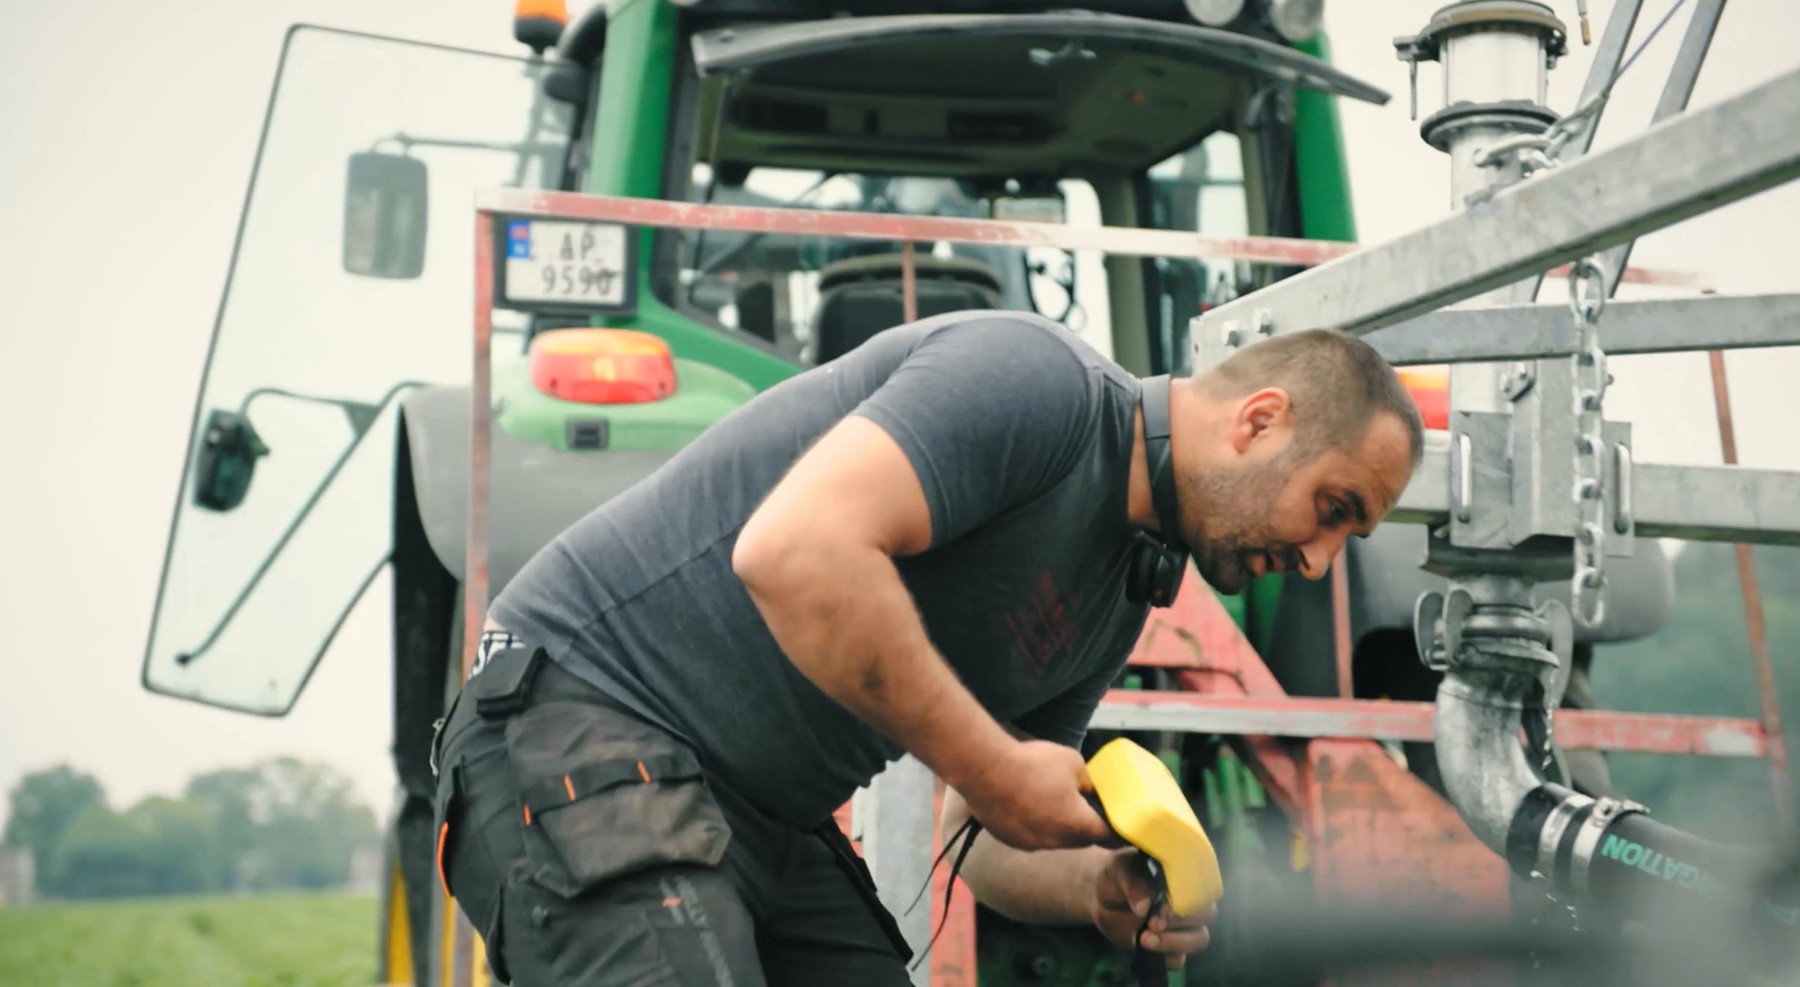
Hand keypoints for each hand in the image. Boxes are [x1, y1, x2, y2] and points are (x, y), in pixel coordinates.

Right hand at [957, 740, 1114, 851]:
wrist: (985, 769)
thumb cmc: (1032, 764)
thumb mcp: (1074, 762)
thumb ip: (1088, 781)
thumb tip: (1090, 788)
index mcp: (1077, 825)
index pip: (1107, 835)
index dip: (1116, 829)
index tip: (1120, 825)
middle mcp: (1055, 841)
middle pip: (1080, 839)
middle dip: (1085, 825)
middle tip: (1086, 807)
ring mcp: (1030, 843)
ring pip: (1053, 838)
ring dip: (1057, 825)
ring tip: (1051, 801)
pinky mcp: (1009, 839)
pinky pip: (1030, 836)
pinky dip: (1034, 824)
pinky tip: (1027, 804)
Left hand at [1090, 849, 1215, 970]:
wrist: (1101, 898)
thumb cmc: (1116, 876)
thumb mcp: (1119, 871)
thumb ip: (1132, 884)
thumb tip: (1144, 907)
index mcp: (1184, 876)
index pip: (1201, 887)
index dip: (1185, 900)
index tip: (1161, 908)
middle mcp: (1190, 901)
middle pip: (1207, 915)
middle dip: (1181, 922)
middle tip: (1151, 925)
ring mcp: (1183, 927)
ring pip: (1199, 939)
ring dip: (1175, 942)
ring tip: (1144, 939)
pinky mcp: (1170, 948)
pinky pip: (1179, 959)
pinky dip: (1165, 957)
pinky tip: (1145, 951)